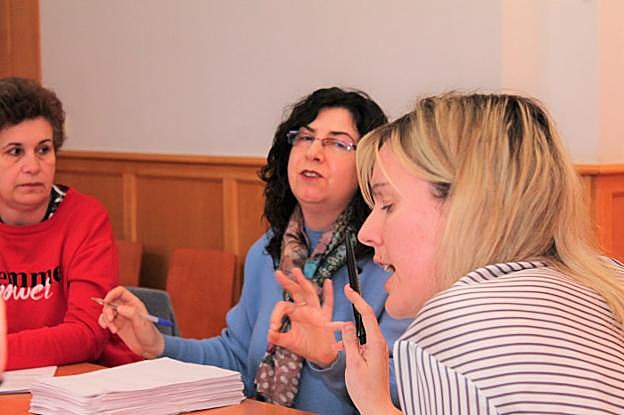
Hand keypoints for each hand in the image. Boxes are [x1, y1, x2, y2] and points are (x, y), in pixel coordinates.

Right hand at [97, 286, 163, 358]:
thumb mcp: (142, 324)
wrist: (149, 348)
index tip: (106, 302)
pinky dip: (104, 323)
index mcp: (134, 303)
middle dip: (107, 310)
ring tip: (114, 330)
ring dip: (106, 319)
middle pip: (110, 302)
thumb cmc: (149, 334)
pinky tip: (108, 329)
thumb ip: (132, 314)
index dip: (112, 294)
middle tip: (111, 320)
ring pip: (107, 311)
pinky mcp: (117, 325)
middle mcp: (127, 308)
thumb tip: (119, 308)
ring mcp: (121, 316)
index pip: (120, 292)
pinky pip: (106, 320)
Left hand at [266, 268, 337, 366]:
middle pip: (296, 292)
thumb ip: (279, 338)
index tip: (273, 327)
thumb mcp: (289, 342)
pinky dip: (328, 294)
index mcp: (295, 313)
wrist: (321, 356)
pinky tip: (328, 282)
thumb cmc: (306, 346)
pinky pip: (328, 304)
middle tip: (278, 273)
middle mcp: (305, 309)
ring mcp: (316, 312)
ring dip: (303, 282)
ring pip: (309, 293)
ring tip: (296, 271)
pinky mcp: (325, 318)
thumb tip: (269, 334)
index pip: (283, 306)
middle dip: (287, 282)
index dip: (276, 315)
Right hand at [329, 285, 400, 414]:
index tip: (348, 290)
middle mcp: (378, 344)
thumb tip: (347, 324)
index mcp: (376, 343)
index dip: (357, 299)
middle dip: (346, 319)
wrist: (375, 406)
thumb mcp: (353, 363)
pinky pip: (360, 342)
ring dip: (346, 334)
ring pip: (360, 332)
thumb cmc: (365, 389)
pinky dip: (350, 342)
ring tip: (333, 340)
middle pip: (362, 322)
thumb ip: (350, 341)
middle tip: (333, 316)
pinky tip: (340, 348)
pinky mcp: (373, 355)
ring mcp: (376, 349)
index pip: (367, 314)